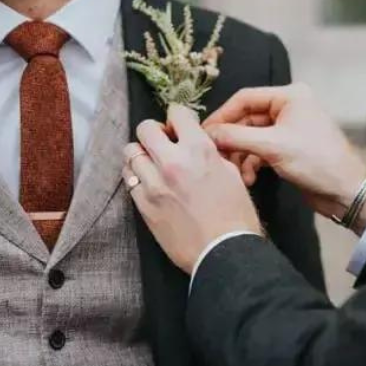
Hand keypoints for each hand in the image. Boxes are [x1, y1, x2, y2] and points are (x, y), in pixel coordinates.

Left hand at [123, 104, 262, 273]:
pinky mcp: (143, 205)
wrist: (224, 253)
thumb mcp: (231, 173)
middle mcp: (173, 161)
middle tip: (163, 143)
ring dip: (141, 154)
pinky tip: (149, 183)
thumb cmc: (236, 216)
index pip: (176, 113)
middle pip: (145, 128)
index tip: (179, 127)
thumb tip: (196, 144)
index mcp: (199, 149)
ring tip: (153, 163)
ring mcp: (154, 184)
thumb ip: (210, 153)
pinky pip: (129, 179)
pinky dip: (137, 176)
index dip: (177, 117)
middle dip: (154, 132)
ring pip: (130, 153)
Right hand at [204, 83, 365, 231]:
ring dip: (240, 154)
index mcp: (290, 96)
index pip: (244, 98)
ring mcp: (288, 128)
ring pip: (251, 136)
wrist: (347, 192)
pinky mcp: (288, 148)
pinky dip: (251, 163)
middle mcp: (288, 107)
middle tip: (214, 156)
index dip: (222, 115)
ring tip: (234, 172)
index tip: (203, 133)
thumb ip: (236, 137)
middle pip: (246, 118)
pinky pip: (260, 150)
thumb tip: (205, 134)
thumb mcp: (273, 147)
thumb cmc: (315, 162)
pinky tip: (248, 178)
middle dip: (231, 139)